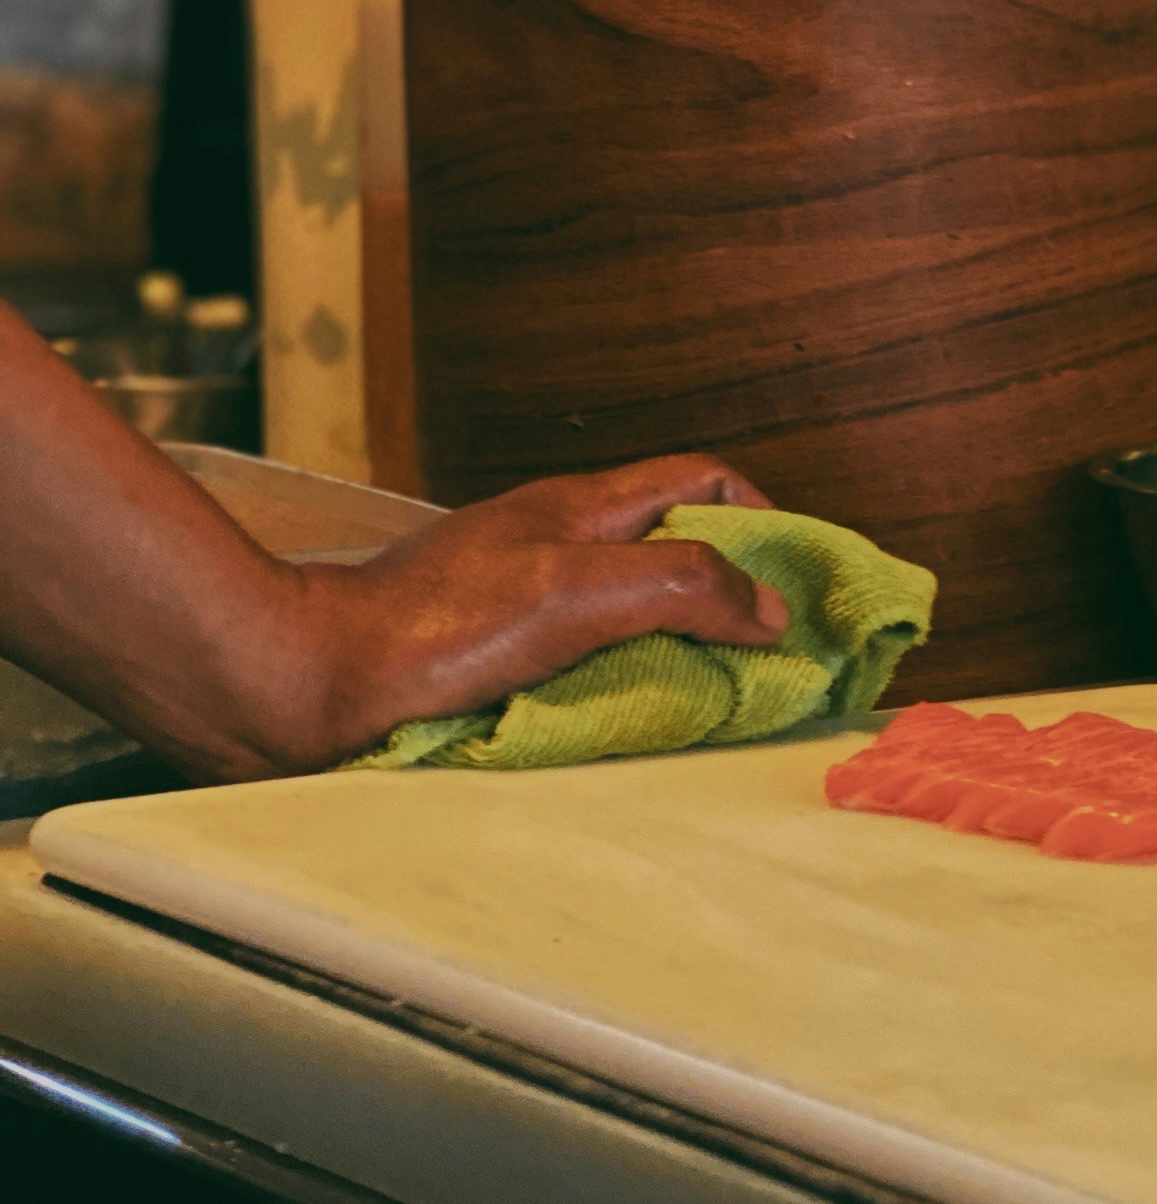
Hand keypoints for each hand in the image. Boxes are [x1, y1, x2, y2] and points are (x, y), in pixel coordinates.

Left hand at [278, 456, 787, 770]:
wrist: (309, 687)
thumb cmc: (428, 631)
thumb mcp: (573, 592)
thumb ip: (679, 586)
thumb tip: (770, 607)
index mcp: (581, 510)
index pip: (703, 480)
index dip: (765, 519)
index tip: (801, 582)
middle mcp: (558, 546)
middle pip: (678, 547)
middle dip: (736, 593)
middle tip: (780, 656)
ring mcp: (525, 601)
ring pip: (637, 609)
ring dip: (687, 649)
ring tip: (722, 701)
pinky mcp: (497, 658)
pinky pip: (591, 660)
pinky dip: (629, 686)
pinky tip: (635, 723)